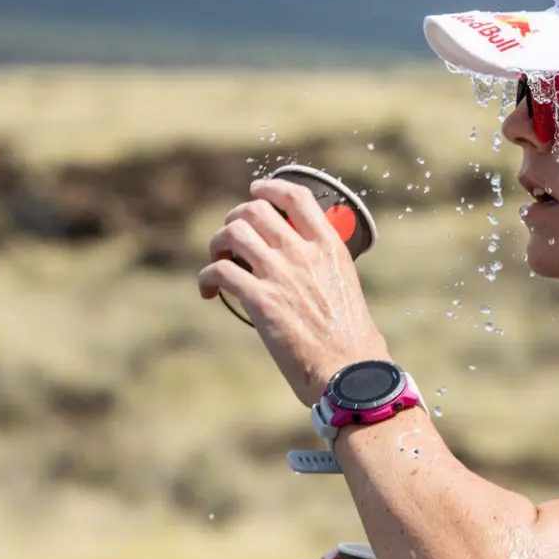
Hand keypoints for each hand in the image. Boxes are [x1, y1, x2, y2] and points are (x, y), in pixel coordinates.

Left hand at [197, 178, 390, 405]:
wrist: (349, 371)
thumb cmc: (352, 339)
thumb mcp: (346, 285)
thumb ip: (323, 267)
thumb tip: (305, 268)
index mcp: (329, 247)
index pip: (297, 197)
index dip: (270, 187)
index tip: (256, 191)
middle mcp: (303, 253)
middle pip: (255, 210)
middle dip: (235, 218)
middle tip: (231, 238)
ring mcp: (280, 274)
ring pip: (232, 233)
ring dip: (217, 244)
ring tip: (218, 260)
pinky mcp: (260, 300)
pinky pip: (219, 271)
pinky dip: (206, 278)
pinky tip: (208, 291)